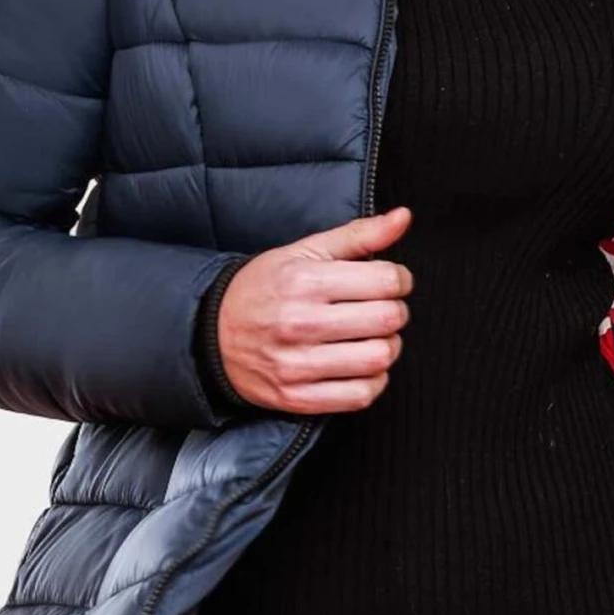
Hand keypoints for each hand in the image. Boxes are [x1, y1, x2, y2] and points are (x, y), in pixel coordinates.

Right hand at [217, 204, 412, 413]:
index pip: (386, 281)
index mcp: (305, 281)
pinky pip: (361, 395)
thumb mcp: (306, 251)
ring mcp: (297, 364)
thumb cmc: (264, 288)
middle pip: (388, 320)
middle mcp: (301, 323)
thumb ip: (359, 235)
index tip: (391, 282)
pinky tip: (360, 365)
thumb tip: (403, 217)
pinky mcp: (298, 397)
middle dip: (395, 312)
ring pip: (379, 358)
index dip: (400, 280)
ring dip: (387, 347)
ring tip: (372, 337)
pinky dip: (373, 381)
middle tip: (382, 309)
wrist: (210, 333)